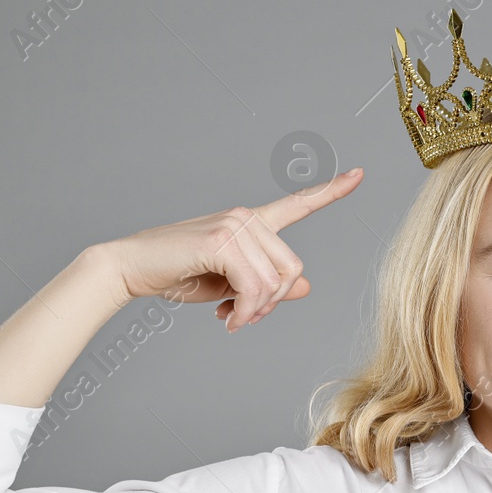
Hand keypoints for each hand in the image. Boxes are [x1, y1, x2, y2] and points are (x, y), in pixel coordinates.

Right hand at [98, 167, 362, 330]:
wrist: (132, 268)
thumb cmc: (179, 273)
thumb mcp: (231, 283)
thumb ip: (268, 283)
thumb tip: (305, 286)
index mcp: (251, 223)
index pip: (298, 204)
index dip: (332, 191)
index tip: (359, 174)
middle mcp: (246, 218)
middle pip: (292, 268)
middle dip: (273, 302)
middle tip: (246, 317)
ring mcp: (234, 225)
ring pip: (274, 282)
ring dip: (255, 311)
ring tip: (232, 318)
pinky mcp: (222, 240)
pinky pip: (254, 286)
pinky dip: (244, 311)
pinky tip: (226, 318)